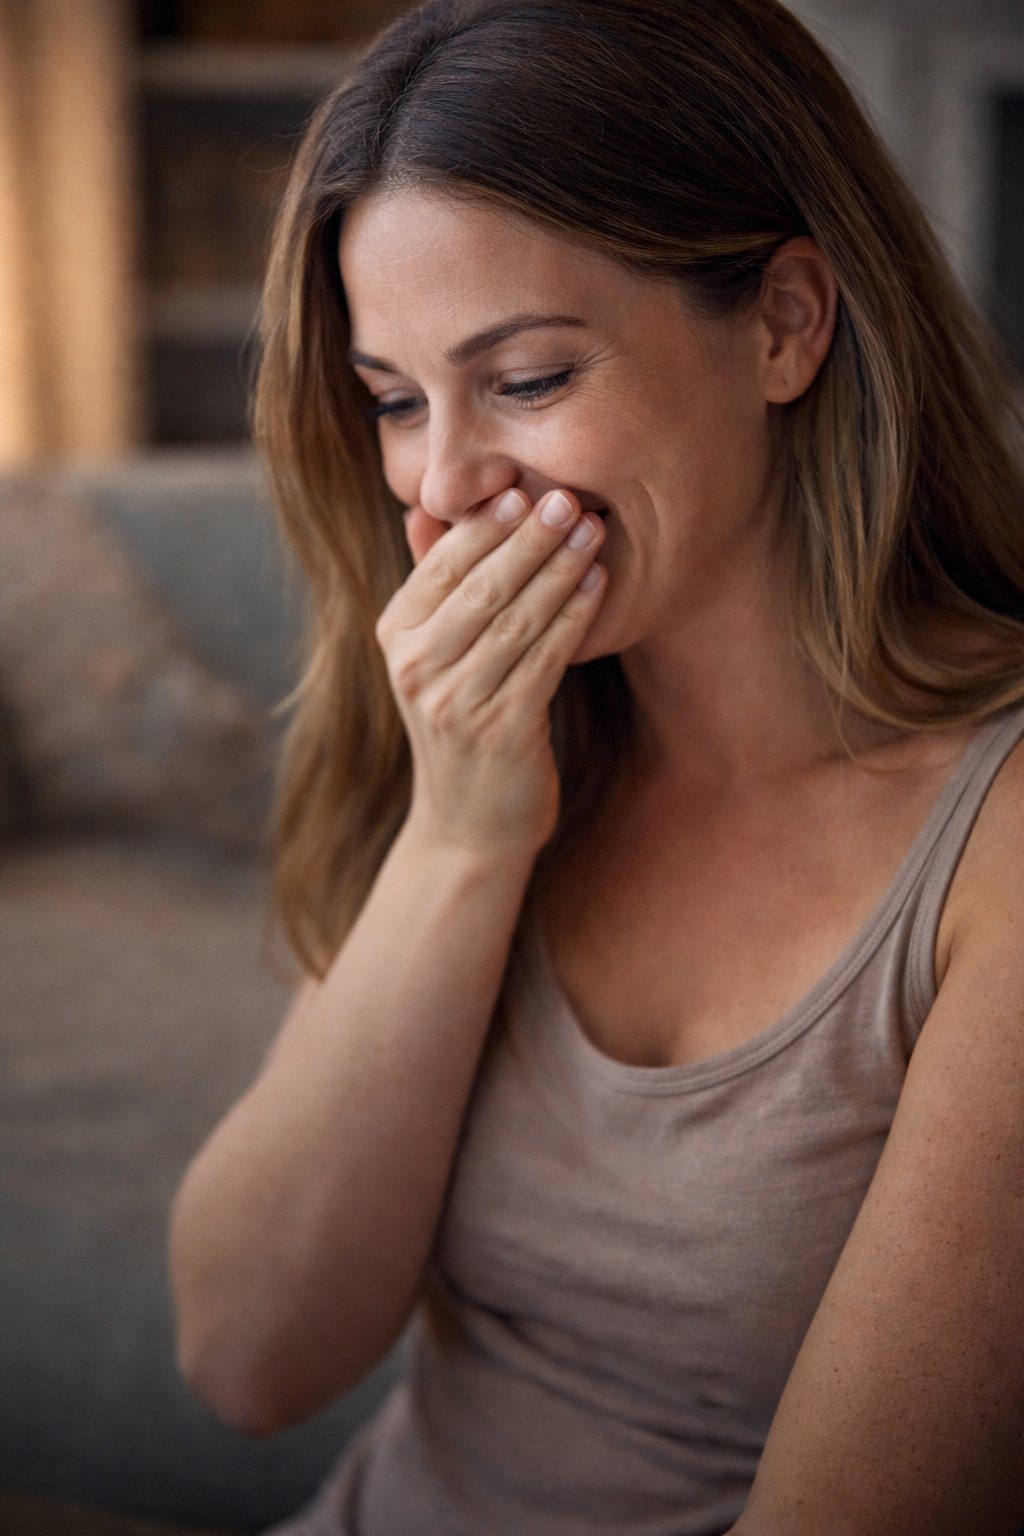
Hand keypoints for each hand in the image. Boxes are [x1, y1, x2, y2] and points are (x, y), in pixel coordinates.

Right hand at [375, 488, 606, 858]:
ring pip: (516, 619)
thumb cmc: (463, 722)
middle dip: (530, 538)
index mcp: (396, 636)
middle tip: (570, 498)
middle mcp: (418, 668)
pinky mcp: (501, 730)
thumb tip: (434, 507)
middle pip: (481, 587)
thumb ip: (440, 588)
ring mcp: (456, 702)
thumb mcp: (436, 655)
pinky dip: (573, 616)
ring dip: (559, 569)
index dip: (484, 525)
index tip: (523, 488)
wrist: (469, 823)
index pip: (441, 566)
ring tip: (593, 530)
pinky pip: (544, 659)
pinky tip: (598, 584)